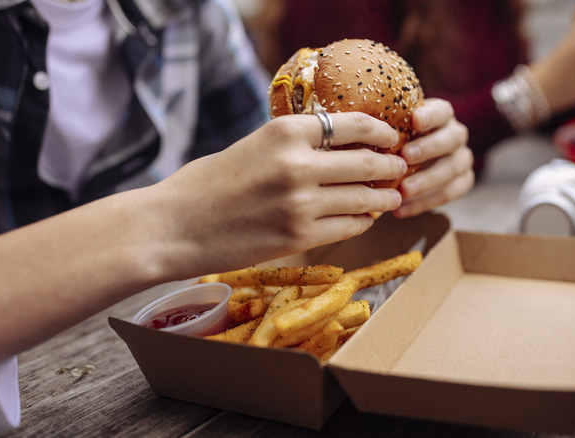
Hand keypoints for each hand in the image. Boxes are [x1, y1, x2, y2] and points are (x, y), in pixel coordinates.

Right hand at [150, 112, 407, 277]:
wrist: (174, 226)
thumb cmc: (207, 184)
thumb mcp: (252, 145)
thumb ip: (294, 144)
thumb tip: (340, 145)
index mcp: (284, 131)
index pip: (353, 124)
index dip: (381, 131)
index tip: (391, 137)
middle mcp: (297, 164)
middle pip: (367, 162)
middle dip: (392, 166)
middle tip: (400, 169)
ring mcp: (301, 203)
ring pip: (365, 198)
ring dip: (384, 197)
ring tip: (392, 196)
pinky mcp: (299, 237)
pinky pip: (350, 226)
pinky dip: (363, 221)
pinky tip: (365, 218)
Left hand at [394, 98, 473, 217]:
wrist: (410, 162)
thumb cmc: (395, 140)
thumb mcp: (392, 130)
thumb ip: (385, 126)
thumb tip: (359, 124)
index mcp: (442, 115)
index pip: (442, 110)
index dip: (431, 115)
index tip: (415, 120)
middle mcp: (456, 135)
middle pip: (451, 139)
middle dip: (428, 149)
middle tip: (405, 157)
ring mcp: (462, 158)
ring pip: (452, 169)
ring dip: (426, 181)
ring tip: (402, 191)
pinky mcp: (463, 181)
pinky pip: (449, 194)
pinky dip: (424, 203)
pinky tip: (400, 210)